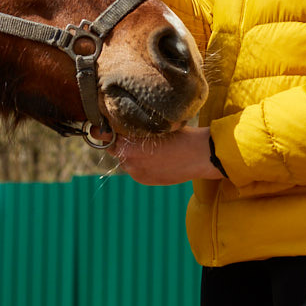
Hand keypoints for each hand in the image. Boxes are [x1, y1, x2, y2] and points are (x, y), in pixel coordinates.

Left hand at [110, 126, 224, 185]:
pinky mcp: (146, 181)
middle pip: (115, 150)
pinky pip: (137, 169)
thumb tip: (118, 124)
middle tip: (132, 132)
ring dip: (131, 153)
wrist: (199, 155)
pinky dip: (141, 162)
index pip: (105, 139)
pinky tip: (155, 155)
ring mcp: (138, 174)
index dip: (106, 131)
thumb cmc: (179, 135)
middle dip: (120, 142)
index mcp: (129, 147)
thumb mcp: (154, 125)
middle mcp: (130, 163)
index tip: (107, 126)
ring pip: (126, 160)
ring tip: (147, 145)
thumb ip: (133, 128)